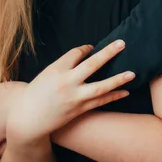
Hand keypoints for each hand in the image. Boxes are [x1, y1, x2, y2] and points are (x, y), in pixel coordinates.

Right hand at [7, 40, 134, 144]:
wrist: (28, 118)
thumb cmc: (37, 92)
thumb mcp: (48, 73)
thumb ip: (66, 64)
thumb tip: (87, 54)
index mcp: (57, 69)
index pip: (77, 52)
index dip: (87, 48)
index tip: (92, 47)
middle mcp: (67, 82)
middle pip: (92, 64)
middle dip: (108, 53)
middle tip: (122, 43)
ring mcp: (74, 97)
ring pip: (101, 86)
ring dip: (118, 79)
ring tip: (132, 72)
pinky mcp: (79, 110)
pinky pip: (100, 101)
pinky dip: (113, 96)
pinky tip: (125, 91)